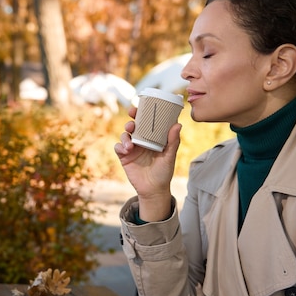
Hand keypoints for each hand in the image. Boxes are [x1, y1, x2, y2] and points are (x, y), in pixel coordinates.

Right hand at [114, 106, 181, 220]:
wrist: (154, 190)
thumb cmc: (164, 172)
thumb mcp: (169, 156)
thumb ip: (173, 141)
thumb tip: (177, 124)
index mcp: (152, 137)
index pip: (147, 122)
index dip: (143, 113)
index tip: (142, 106)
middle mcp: (141, 140)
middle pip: (134, 125)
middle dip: (131, 120)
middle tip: (132, 119)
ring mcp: (132, 148)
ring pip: (125, 135)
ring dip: (126, 135)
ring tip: (131, 143)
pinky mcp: (124, 157)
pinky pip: (118, 147)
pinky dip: (120, 146)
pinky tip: (126, 149)